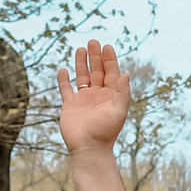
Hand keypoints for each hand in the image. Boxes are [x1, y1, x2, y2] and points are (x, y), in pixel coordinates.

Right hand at [57, 39, 130, 153]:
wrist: (89, 148)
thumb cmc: (106, 131)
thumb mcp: (118, 111)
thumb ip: (123, 92)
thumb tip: (126, 73)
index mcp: (111, 96)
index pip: (111, 73)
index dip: (109, 60)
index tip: (107, 46)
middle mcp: (98, 96)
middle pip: (97, 71)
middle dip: (96, 57)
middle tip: (93, 41)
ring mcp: (83, 100)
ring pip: (82, 77)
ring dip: (81, 63)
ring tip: (80, 49)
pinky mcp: (70, 106)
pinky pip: (66, 90)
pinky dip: (64, 80)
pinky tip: (63, 70)